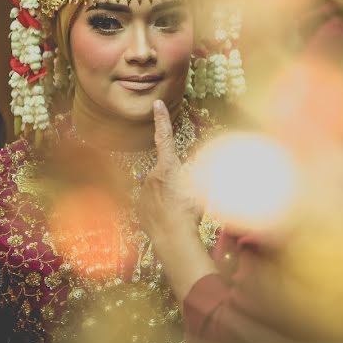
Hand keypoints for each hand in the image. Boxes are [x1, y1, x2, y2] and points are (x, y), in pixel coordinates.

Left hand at [138, 100, 195, 239]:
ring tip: (178, 211)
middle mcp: (152, 176)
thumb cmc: (190, 211)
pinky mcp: (139, 208)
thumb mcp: (202, 186)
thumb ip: (201, 171)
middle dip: (176, 181)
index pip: (165, 137)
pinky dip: (161, 207)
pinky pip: (152, 202)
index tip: (156, 104)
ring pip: (159, 188)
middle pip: (167, 171)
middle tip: (186, 197)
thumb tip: (202, 162)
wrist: (173, 238)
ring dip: (168, 195)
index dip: (161, 119)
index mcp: (168, 167)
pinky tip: (169, 218)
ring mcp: (143, 193)